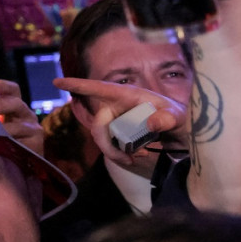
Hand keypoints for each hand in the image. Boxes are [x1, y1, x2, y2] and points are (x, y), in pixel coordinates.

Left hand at [0, 79, 44, 156]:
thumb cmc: (5, 140)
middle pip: (16, 103)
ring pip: (18, 126)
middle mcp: (27, 115)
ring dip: (2, 129)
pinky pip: (21, 142)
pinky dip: (9, 144)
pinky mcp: (36, 144)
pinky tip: (0, 147)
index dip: (4, 86)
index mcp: (16, 107)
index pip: (13, 91)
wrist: (21, 162)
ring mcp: (33, 129)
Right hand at [53, 77, 186, 166]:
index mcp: (128, 95)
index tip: (56, 82)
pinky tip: (136, 157)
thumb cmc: (181, 118)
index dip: (78, 85)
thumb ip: (168, 118)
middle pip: (98, 124)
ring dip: (114, 152)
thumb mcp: (179, 117)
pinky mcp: (120, 132)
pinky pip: (110, 144)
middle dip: (107, 144)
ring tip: (136, 159)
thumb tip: (150, 125)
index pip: (99, 88)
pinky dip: (120, 154)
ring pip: (102, 137)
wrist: (184, 132)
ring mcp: (118, 119)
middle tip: (126, 159)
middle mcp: (118, 106)